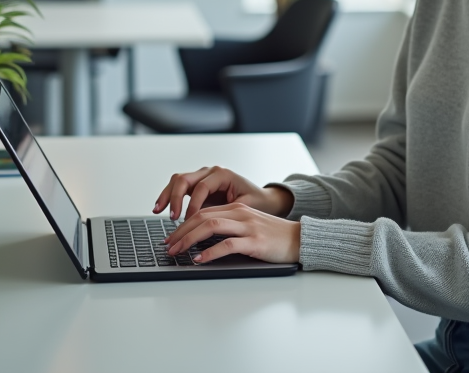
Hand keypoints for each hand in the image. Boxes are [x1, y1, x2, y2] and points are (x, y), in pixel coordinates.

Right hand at [153, 165, 293, 220]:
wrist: (263, 199)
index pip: (201, 187)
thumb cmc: (257, 202)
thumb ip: (228, 212)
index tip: (190, 221)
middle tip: (173, 217)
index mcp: (223, 174)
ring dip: (167, 195)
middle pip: (185, 179)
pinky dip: (169, 196)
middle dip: (175, 198)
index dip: (193, 205)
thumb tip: (212, 225)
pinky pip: (179, 187)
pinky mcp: (197, 185)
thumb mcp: (246, 206)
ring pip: (178, 180)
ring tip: (159, 210)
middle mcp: (210, 172)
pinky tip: (161, 208)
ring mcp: (202, 177)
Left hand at [164, 202, 300, 263]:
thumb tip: (203, 240)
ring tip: (177, 252)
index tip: (172, 238)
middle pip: (202, 217)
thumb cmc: (274, 236)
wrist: (300, 239)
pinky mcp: (255, 241)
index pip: (203, 212)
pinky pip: (227, 244)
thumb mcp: (248, 226)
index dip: (184, 225)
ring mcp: (247, 226)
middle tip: (168, 246)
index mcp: (237, 208)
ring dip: (189, 240)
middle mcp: (240, 214)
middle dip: (181, 232)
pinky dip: (210, 252)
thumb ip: (229, 228)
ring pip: (210, 227)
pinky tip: (199, 259)